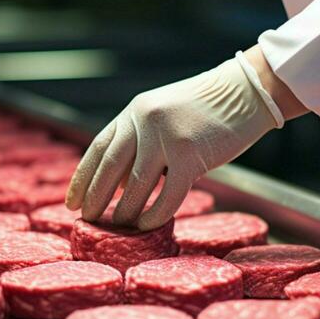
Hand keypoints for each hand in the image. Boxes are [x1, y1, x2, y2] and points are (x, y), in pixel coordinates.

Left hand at [66, 52, 284, 229]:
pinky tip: (147, 225)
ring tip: (118, 227)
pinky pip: (166, 195)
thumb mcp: (163, 115)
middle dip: (95, 199)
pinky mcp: (191, 155)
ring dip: (124, 211)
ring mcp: (167, 138)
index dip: (82, 177)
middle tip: (87, 221)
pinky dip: (154, 214)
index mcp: (135, 111)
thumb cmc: (207, 108)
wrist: (246, 91)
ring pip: (134, 186)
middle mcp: (145, 121)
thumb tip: (120, 185)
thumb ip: (140, 143)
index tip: (72, 202)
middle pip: (109, 168)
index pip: (99, 148)